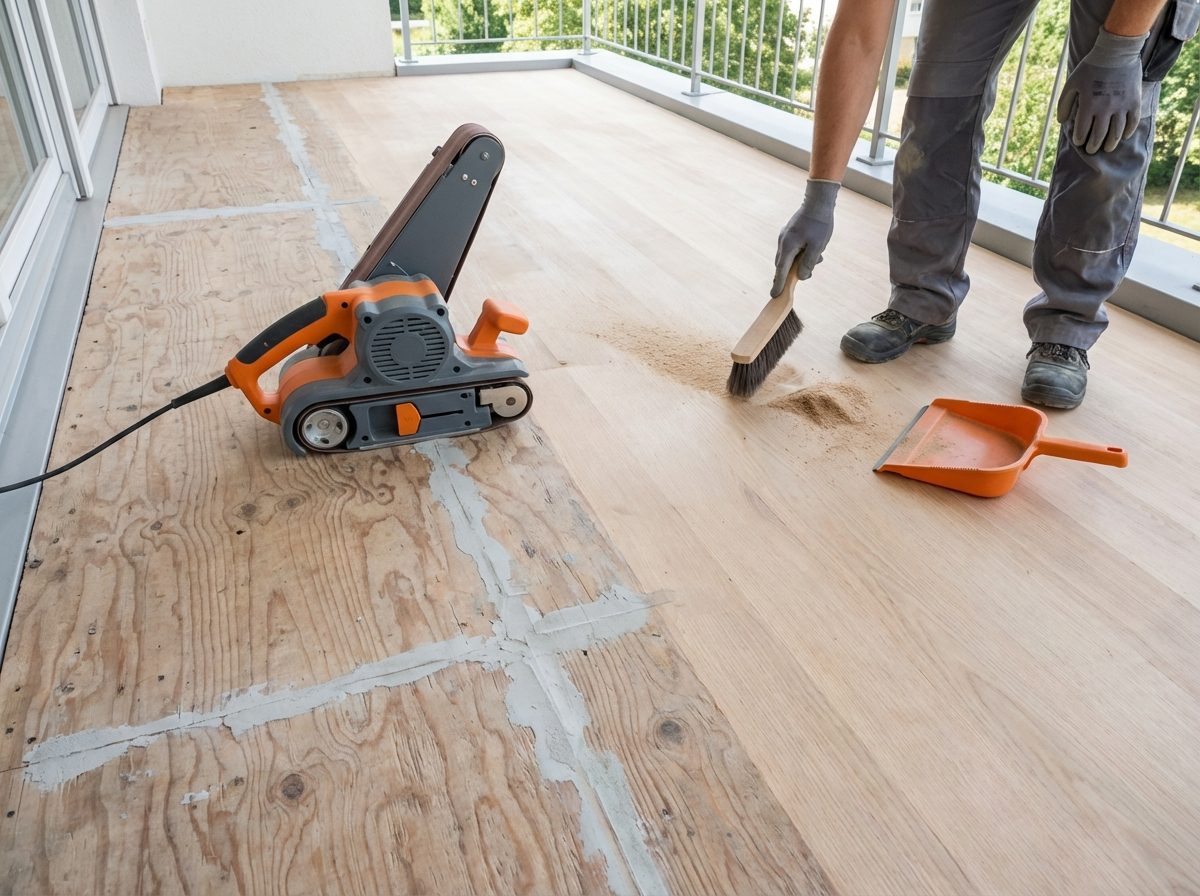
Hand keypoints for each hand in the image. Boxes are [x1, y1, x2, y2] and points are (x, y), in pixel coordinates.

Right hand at [772, 179, 839, 294]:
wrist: (819, 201)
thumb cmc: (820, 224)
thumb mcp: (818, 247)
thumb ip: (808, 263)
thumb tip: (801, 277)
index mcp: (788, 247)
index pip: (781, 271)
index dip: (779, 284)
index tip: (774, 295)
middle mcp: (783, 242)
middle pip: (783, 265)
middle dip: (794, 272)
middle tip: (809, 272)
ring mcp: (785, 236)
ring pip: (788, 257)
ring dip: (800, 261)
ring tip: (818, 256)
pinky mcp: (789, 232)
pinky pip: (791, 248)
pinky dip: (800, 253)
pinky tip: (813, 248)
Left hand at [1057, 28, 1146, 153]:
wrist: (1117, 51)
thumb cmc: (1090, 67)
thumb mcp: (1071, 83)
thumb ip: (1064, 104)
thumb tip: (1062, 122)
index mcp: (1088, 105)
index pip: (1082, 131)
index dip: (1080, 139)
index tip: (1079, 142)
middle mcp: (1105, 108)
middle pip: (1099, 136)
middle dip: (1094, 146)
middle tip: (1091, 149)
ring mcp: (1122, 106)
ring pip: (1116, 133)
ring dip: (1110, 144)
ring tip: (1107, 148)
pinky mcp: (1135, 101)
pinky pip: (1133, 122)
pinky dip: (1128, 132)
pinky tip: (1123, 136)